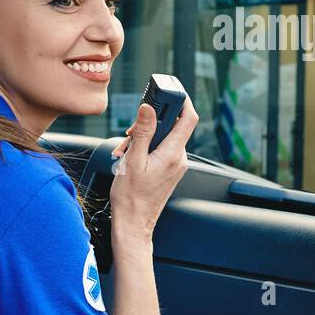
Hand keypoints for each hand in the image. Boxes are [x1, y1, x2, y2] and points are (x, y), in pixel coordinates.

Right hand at [107, 95, 198, 244]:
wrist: (134, 222)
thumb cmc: (131, 197)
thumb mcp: (133, 160)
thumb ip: (142, 132)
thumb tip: (148, 108)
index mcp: (173, 153)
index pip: (188, 118)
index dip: (181, 100)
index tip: (168, 91)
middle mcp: (179, 158)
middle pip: (172, 126)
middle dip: (150, 123)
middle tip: (131, 132)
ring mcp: (175, 164)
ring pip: (163, 138)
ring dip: (143, 138)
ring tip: (126, 151)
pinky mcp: (169, 169)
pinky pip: (160, 149)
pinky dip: (146, 148)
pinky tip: (131, 157)